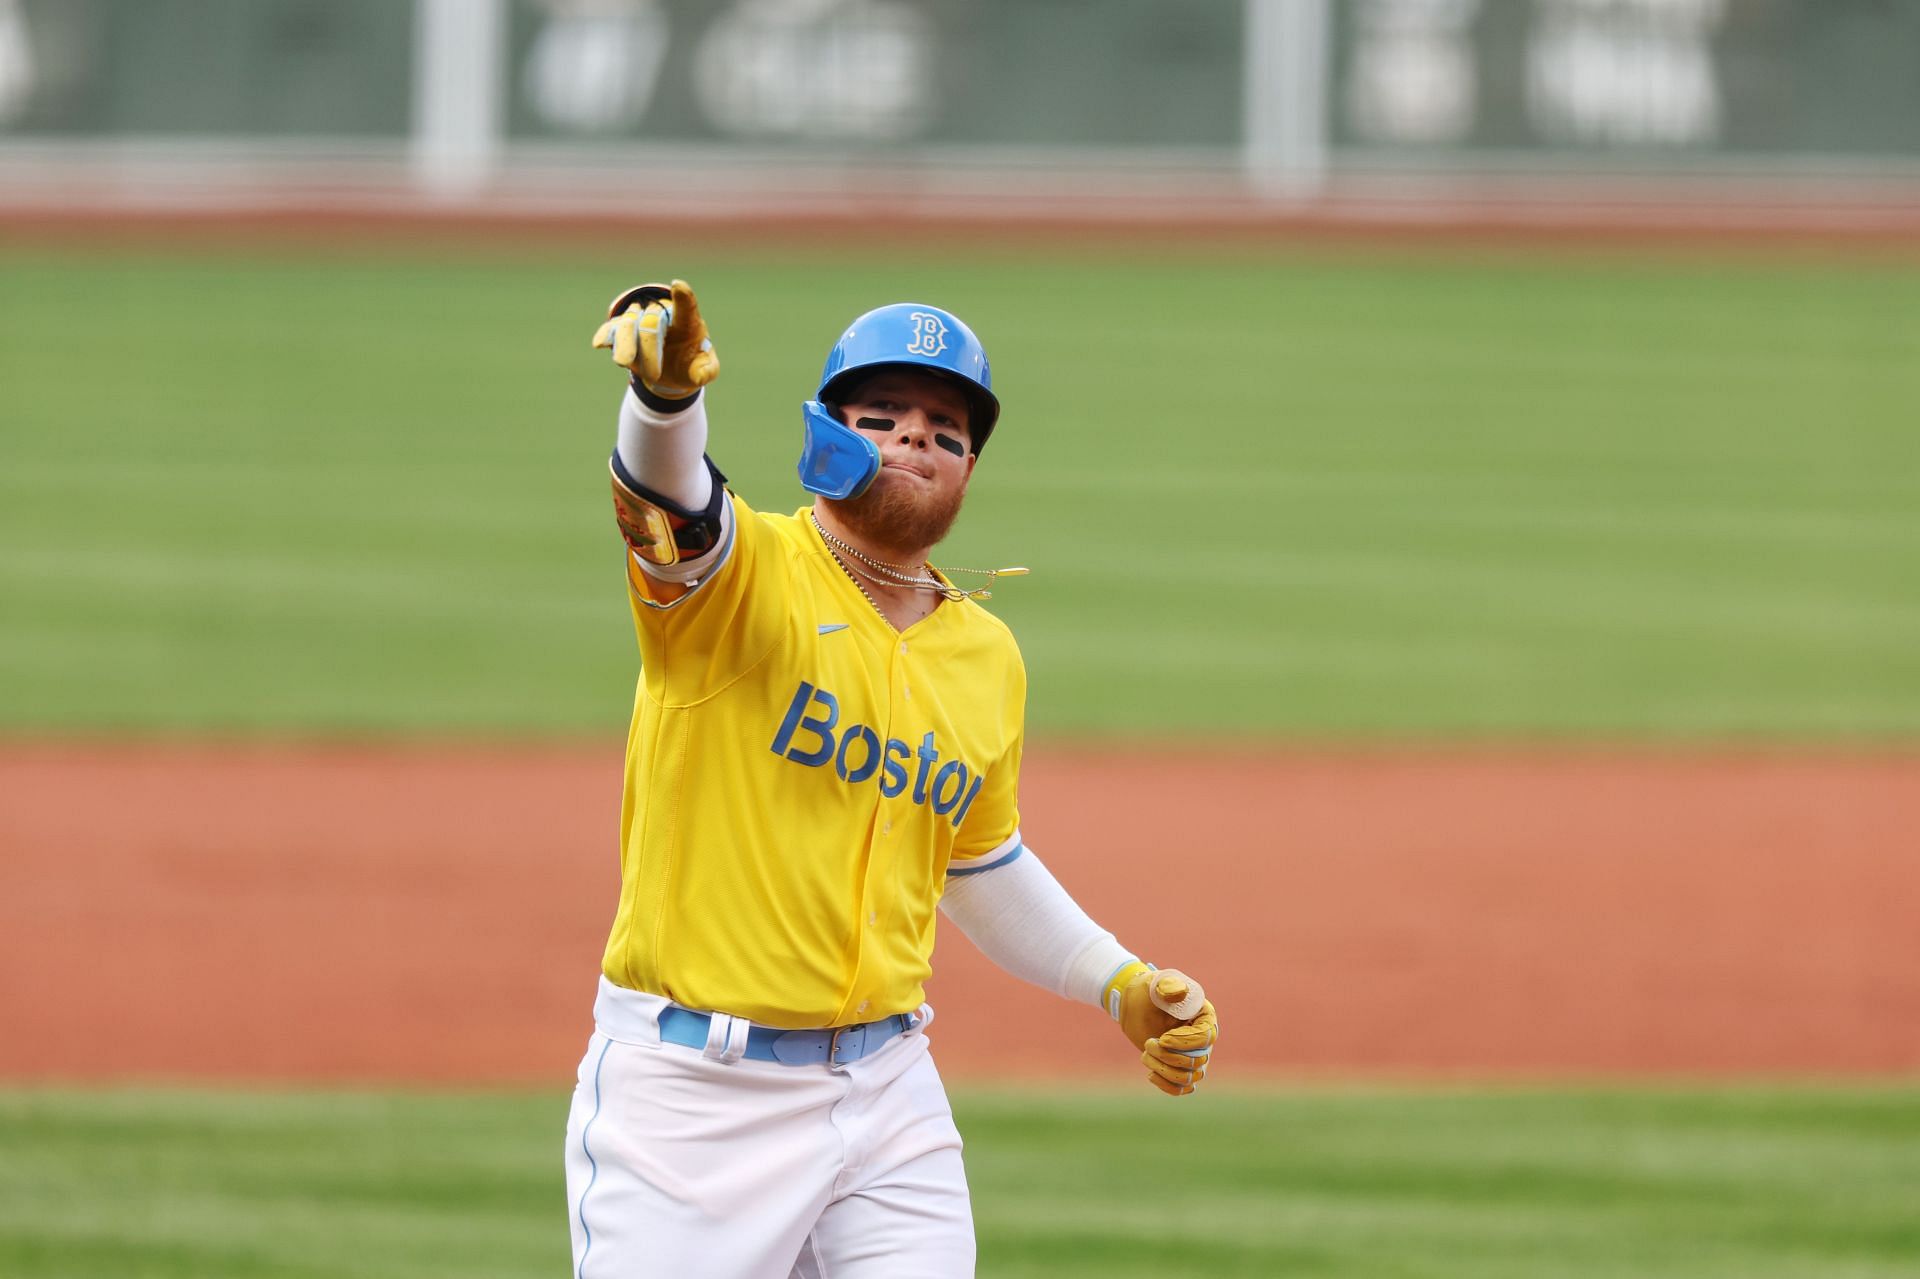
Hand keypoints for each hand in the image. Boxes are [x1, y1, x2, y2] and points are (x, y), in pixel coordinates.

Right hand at [591, 278, 718, 397]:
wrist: (671, 372)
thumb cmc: (691, 364)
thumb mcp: (704, 370)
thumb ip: (706, 371)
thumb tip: (701, 377)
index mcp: (687, 322)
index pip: (687, 307)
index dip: (683, 297)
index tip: (678, 286)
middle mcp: (662, 316)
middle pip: (652, 321)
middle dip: (650, 347)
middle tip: (654, 376)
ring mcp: (641, 321)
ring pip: (628, 323)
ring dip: (626, 344)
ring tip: (623, 363)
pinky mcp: (623, 332)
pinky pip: (612, 329)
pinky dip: (606, 335)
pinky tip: (599, 343)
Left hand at [1105, 962, 1218, 1096]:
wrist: (1135, 1005)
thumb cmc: (1148, 991)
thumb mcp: (1155, 984)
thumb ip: (1168, 985)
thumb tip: (1180, 991)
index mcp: (1205, 1016)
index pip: (1207, 1037)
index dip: (1184, 1042)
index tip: (1162, 1038)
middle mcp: (1204, 1039)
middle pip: (1197, 1060)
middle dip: (1168, 1056)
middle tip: (1147, 1042)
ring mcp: (1194, 1056)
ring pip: (1190, 1077)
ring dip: (1164, 1070)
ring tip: (1145, 1054)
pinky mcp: (1181, 1069)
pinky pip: (1183, 1088)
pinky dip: (1166, 1086)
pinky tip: (1150, 1073)